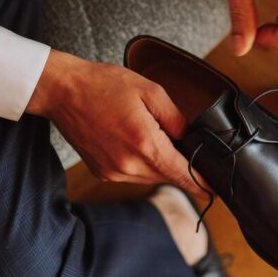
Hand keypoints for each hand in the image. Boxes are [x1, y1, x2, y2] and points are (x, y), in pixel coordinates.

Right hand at [26, 50, 203, 198]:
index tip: (214, 191)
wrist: (63, 91)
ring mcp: (113, 172)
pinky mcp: (102, 172)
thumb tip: (191, 139)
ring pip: (150, 176)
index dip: (201, 184)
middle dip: (179, 165)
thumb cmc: (103, 85)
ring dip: (158, 162)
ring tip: (149, 134)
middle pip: (167, 176)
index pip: (181, 173)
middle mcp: (128, 165)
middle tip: (183, 145)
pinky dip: (140, 162)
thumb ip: (176, 119)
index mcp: (143, 143)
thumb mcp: (150, 91)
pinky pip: (132, 174)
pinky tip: (132, 140)